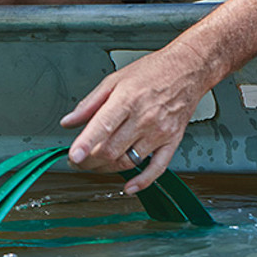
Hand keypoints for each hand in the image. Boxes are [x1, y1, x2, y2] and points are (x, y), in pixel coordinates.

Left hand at [59, 43, 211, 191]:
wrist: (187, 69)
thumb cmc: (151, 72)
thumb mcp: (114, 80)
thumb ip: (89, 104)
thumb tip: (68, 122)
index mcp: (127, 100)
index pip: (103, 127)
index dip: (86, 144)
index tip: (73, 156)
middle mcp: (144, 118)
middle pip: (112, 150)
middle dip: (89, 161)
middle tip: (77, 161)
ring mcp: (160, 132)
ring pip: (128, 161)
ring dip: (107, 169)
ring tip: (93, 166)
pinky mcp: (172, 141)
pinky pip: (157, 168)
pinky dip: (142, 181)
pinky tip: (128, 186)